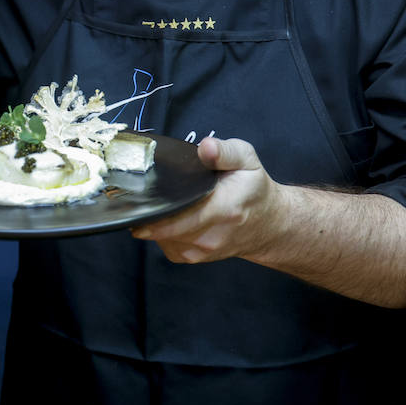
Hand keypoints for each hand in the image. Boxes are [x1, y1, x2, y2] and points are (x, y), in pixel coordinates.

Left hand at [131, 135, 285, 263]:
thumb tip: (206, 147)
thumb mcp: (246, 160)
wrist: (269, 223)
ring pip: (161, 238)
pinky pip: (165, 246)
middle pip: (164, 227)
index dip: (154, 208)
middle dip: (149, 212)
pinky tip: (167, 217)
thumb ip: (225, 151)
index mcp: (224, 208)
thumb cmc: (253, 188)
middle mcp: (211, 235)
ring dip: (154, 222)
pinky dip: (160, 233)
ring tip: (158, 203)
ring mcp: (202, 250)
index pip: (179, 215)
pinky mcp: (194, 257)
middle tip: (139, 195)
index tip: (137, 197)